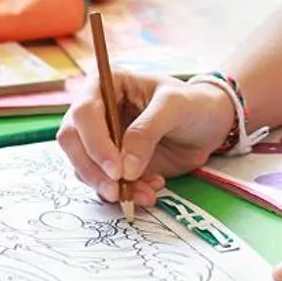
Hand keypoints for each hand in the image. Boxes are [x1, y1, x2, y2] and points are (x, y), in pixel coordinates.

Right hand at [55, 72, 231, 205]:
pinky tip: (150, 191)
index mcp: (105, 86)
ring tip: (146, 193)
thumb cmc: (192, 104)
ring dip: (110, 188)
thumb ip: (147, 131)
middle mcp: (96, 113)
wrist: (209, 126)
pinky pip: (104, 184)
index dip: (94, 142)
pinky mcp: (112, 165)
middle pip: (72, 142)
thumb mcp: (174, 106)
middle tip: (117, 191)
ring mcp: (102, 140)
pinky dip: (123, 195)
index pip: (83, 113)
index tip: (116, 169)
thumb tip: (125, 168)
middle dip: (92, 170)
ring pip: (84, 168)